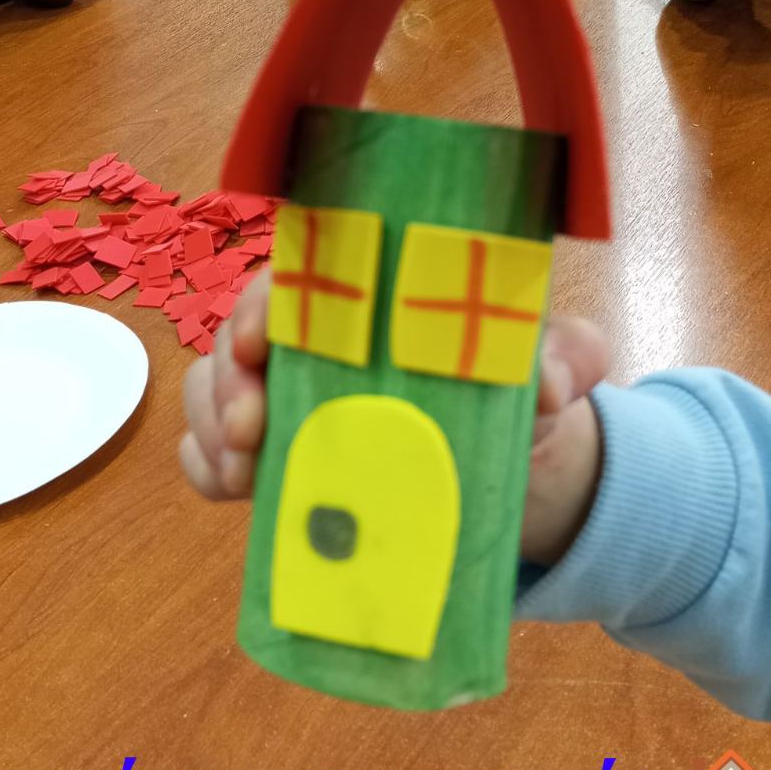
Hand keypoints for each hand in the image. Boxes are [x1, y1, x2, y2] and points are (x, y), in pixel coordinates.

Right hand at [180, 270, 609, 568]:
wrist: (511, 475)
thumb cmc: (515, 394)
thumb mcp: (550, 368)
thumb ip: (564, 356)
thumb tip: (544, 382)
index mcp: (366, 301)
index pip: (295, 278)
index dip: (262, 302)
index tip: (258, 341)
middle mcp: (310, 340)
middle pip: (237, 335)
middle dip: (228, 380)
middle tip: (251, 431)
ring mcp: (281, 397)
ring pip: (211, 390)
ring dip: (211, 428)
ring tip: (241, 478)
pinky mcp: (270, 455)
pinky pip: (209, 451)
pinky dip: (207, 467)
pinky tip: (232, 491)